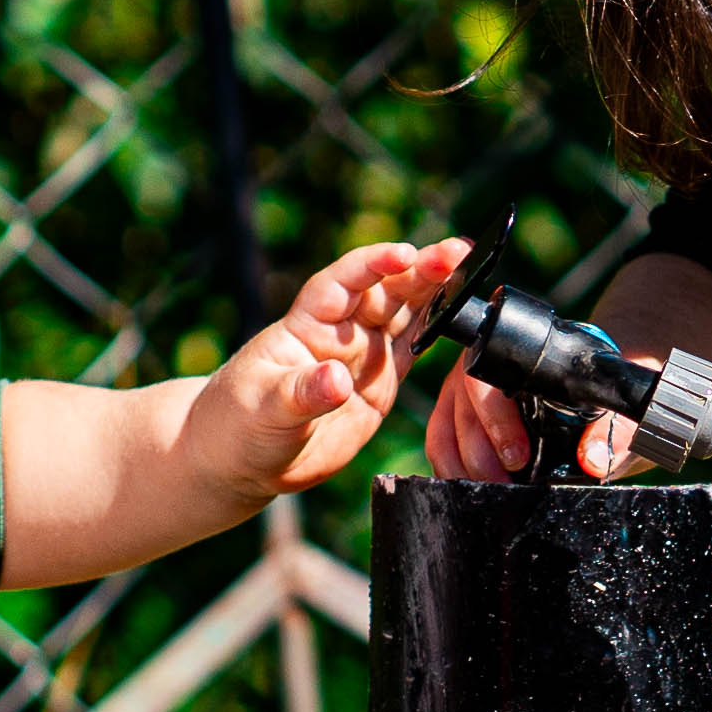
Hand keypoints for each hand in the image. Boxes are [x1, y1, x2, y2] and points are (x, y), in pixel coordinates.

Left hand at [188, 238, 471, 499]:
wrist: (244, 459)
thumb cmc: (239, 425)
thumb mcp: (266, 408)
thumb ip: (302, 392)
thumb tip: (337, 380)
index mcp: (307, 324)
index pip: (342, 283)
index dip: (372, 266)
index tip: (403, 254)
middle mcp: (340, 331)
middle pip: (385, 290)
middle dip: (420, 269)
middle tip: (458, 252)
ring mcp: (363, 354)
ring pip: (406, 311)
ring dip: (437, 290)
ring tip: (471, 269)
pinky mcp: (381, 381)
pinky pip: (415, 346)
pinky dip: (439, 328)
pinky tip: (464, 313)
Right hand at [420, 356, 637, 481]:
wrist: (594, 387)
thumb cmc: (602, 394)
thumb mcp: (619, 406)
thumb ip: (617, 429)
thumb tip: (593, 459)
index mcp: (519, 355)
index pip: (490, 378)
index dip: (497, 420)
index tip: (519, 457)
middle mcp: (483, 367)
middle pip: (463, 408)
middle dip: (479, 454)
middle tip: (505, 484)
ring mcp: (464, 392)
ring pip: (445, 428)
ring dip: (461, 467)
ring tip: (491, 492)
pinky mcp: (455, 416)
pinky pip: (439, 443)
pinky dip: (450, 469)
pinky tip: (471, 488)